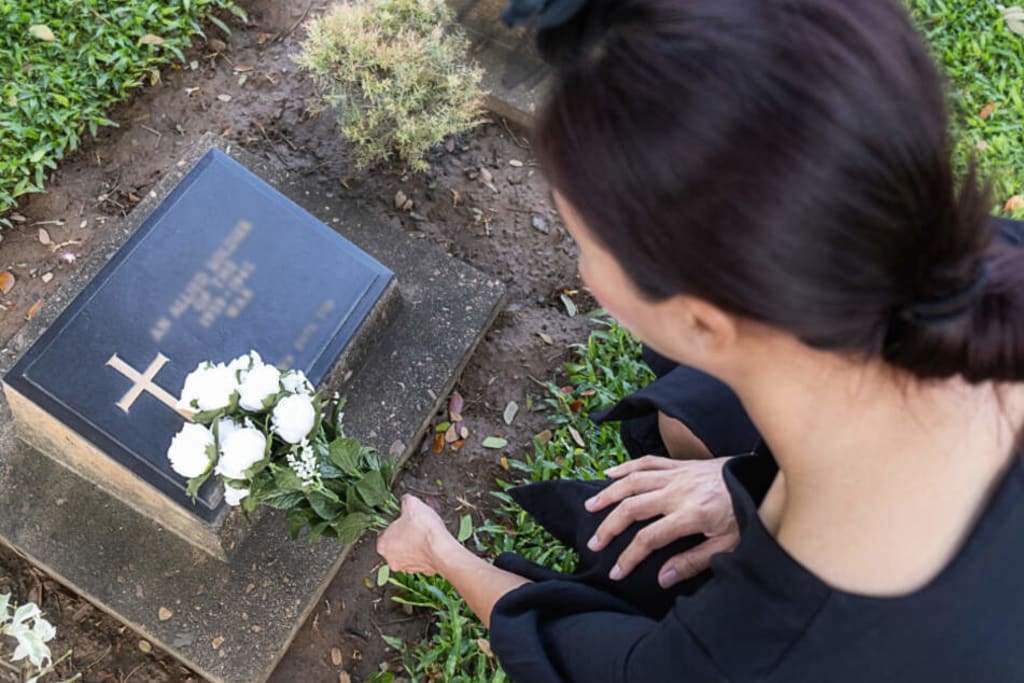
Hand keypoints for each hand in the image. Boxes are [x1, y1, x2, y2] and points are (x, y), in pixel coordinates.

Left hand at [377, 495, 456, 574]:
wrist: (442, 549)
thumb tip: (405, 500)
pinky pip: (420, 559)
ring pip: (407, 552)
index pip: (384, 531)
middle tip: (415, 526)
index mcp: (383, 544)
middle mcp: (391, 559)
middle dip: (405, 534)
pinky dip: (425, 552)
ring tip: (425, 533)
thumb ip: (405, 501)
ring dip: (414, 544)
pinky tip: (431, 543)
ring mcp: (406, 567)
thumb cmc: (424, 530)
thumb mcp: (412, 504)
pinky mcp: (421, 571)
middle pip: (395, 543)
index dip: (396, 523)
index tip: (404, 519)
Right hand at [584, 455, 738, 587]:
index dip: (628, 557)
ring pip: (633, 481)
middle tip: (594, 543)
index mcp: (690, 515)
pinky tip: (609, 474)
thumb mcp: (727, 545)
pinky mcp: (679, 465)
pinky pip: (647, 462)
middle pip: (633, 508)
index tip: (616, 572)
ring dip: (609, 494)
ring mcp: (677, 475)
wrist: (759, 479)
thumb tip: (662, 578)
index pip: (649, 538)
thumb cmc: (745, 514)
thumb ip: (693, 562)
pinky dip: (626, 467)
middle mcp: (678, 492)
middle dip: (609, 527)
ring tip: (590, 507)